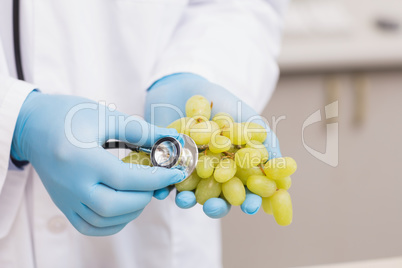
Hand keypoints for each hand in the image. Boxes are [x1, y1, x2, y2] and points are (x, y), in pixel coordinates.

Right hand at [11, 92, 184, 235]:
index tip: (177, 172)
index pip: (125, 178)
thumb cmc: (70, 116)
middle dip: (145, 196)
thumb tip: (171, 139)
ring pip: (103, 220)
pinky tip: (126, 207)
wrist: (34, 126)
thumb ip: (140, 131)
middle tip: (158, 182)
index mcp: (81, 158)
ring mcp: (65, 198)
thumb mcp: (106, 116)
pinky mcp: (63, 206)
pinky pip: (89, 227)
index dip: (156, 178)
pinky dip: (113, 223)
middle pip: (114, 205)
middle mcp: (71, 183)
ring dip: (132, 211)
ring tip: (144, 192)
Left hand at [145, 73, 280, 217]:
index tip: (250, 206)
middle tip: (213, 207)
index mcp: (235, 167)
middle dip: (216, 206)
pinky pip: (163, 181)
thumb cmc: (221, 101)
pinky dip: (161, 188)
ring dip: (187, 201)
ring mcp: (189, 171)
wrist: (184, 86)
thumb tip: (286, 170)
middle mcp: (213, 173)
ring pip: (190, 194)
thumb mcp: (248, 118)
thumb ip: (266, 141)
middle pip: (218, 198)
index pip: (245, 190)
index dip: (249, 200)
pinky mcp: (167, 165)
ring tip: (184, 200)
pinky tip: (160, 191)